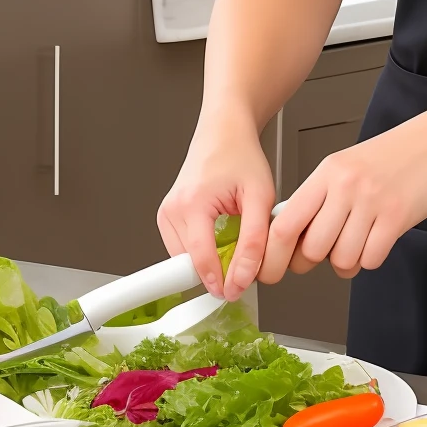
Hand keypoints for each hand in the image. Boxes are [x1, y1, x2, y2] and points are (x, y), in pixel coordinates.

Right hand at [157, 109, 275, 301]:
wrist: (224, 133)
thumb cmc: (241, 156)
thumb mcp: (260, 198)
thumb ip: (253, 241)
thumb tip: (242, 277)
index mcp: (193, 203)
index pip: (201, 259)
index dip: (220, 282)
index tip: (235, 293)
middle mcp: (173, 208)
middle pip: (189, 263)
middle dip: (217, 270)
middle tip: (244, 259)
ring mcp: (166, 211)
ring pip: (184, 259)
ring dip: (209, 261)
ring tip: (233, 240)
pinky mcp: (167, 215)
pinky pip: (181, 248)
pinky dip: (201, 250)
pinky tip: (220, 236)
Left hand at [259, 110, 426, 283]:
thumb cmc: (391, 156)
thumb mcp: (344, 167)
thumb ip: (319, 197)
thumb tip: (293, 234)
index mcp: (325, 174)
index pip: (284, 223)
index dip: (274, 254)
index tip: (271, 269)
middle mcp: (344, 186)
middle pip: (311, 248)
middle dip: (315, 261)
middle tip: (324, 255)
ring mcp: (371, 201)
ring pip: (342, 258)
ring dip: (347, 263)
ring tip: (356, 246)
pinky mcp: (397, 217)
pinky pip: (371, 258)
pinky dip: (371, 258)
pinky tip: (376, 243)